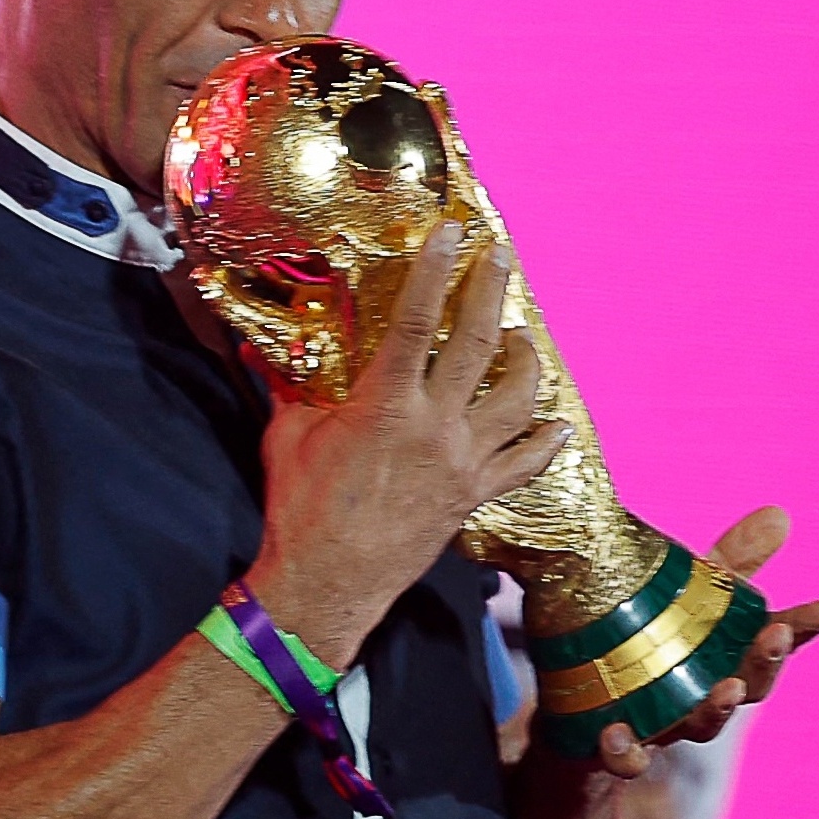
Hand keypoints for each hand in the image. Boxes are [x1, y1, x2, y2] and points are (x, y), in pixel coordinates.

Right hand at [251, 221, 569, 665]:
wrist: (326, 586)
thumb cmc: (300, 509)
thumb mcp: (286, 434)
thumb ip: (289, 386)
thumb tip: (261, 345)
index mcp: (386, 405)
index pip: (418, 321)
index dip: (436, 271)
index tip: (453, 232)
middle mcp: (435, 428)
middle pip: (480, 345)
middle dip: (492, 293)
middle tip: (500, 258)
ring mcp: (463, 464)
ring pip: (519, 400)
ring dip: (526, 360)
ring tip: (521, 337)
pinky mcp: (474, 497)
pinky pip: (525, 465)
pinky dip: (546, 441)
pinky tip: (557, 424)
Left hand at [592, 506, 818, 778]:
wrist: (581, 712)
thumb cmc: (652, 645)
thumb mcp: (687, 597)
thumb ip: (732, 563)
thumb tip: (780, 513)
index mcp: (727, 657)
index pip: (776, 640)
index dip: (806, 626)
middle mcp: (707, 696)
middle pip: (748, 686)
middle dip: (766, 661)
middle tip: (776, 632)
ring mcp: (667, 725)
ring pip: (701, 725)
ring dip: (716, 710)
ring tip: (725, 689)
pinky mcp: (619, 748)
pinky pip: (626, 758)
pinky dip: (626, 751)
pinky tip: (617, 732)